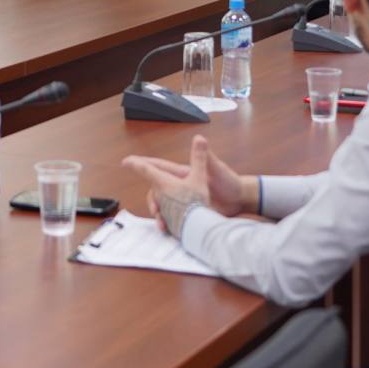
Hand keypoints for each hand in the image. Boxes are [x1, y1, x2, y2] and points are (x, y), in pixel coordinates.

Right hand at [124, 137, 250, 218]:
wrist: (241, 201)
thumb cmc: (230, 182)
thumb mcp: (217, 170)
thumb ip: (206, 158)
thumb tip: (200, 138)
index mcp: (184, 174)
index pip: (160, 168)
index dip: (144, 164)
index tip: (127, 162)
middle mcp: (181, 186)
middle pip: (157, 189)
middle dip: (151, 198)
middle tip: (154, 209)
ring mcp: (184, 199)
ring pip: (163, 204)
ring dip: (159, 212)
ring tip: (161, 222)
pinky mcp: (189, 211)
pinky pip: (172, 216)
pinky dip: (167, 221)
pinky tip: (167, 229)